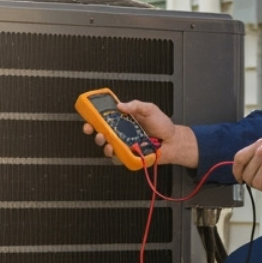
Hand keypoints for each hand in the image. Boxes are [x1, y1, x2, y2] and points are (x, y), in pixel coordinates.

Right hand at [82, 100, 198, 167]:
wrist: (173, 141)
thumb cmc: (162, 125)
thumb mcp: (150, 109)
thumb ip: (136, 105)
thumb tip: (121, 105)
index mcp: (124, 120)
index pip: (105, 117)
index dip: (94, 117)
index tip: (89, 115)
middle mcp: (121, 132)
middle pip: (100, 131)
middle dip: (92, 130)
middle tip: (92, 129)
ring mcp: (124, 144)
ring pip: (106, 145)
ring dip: (102, 142)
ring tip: (105, 139)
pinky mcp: (128, 156)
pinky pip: (116, 157)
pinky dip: (113, 154)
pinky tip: (114, 149)